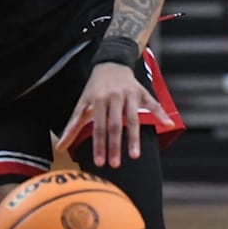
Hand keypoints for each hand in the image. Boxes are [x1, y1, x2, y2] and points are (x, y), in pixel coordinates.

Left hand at [57, 63, 174, 167]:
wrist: (110, 63)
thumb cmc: (94, 88)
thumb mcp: (82, 103)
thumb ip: (73, 125)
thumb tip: (59, 147)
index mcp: (98, 100)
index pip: (98, 127)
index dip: (99, 145)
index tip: (99, 162)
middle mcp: (114, 97)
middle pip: (115, 125)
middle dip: (115, 146)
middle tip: (115, 165)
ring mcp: (130, 94)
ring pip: (134, 118)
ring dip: (134, 138)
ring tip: (135, 156)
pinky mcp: (142, 92)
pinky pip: (152, 104)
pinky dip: (161, 114)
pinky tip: (168, 125)